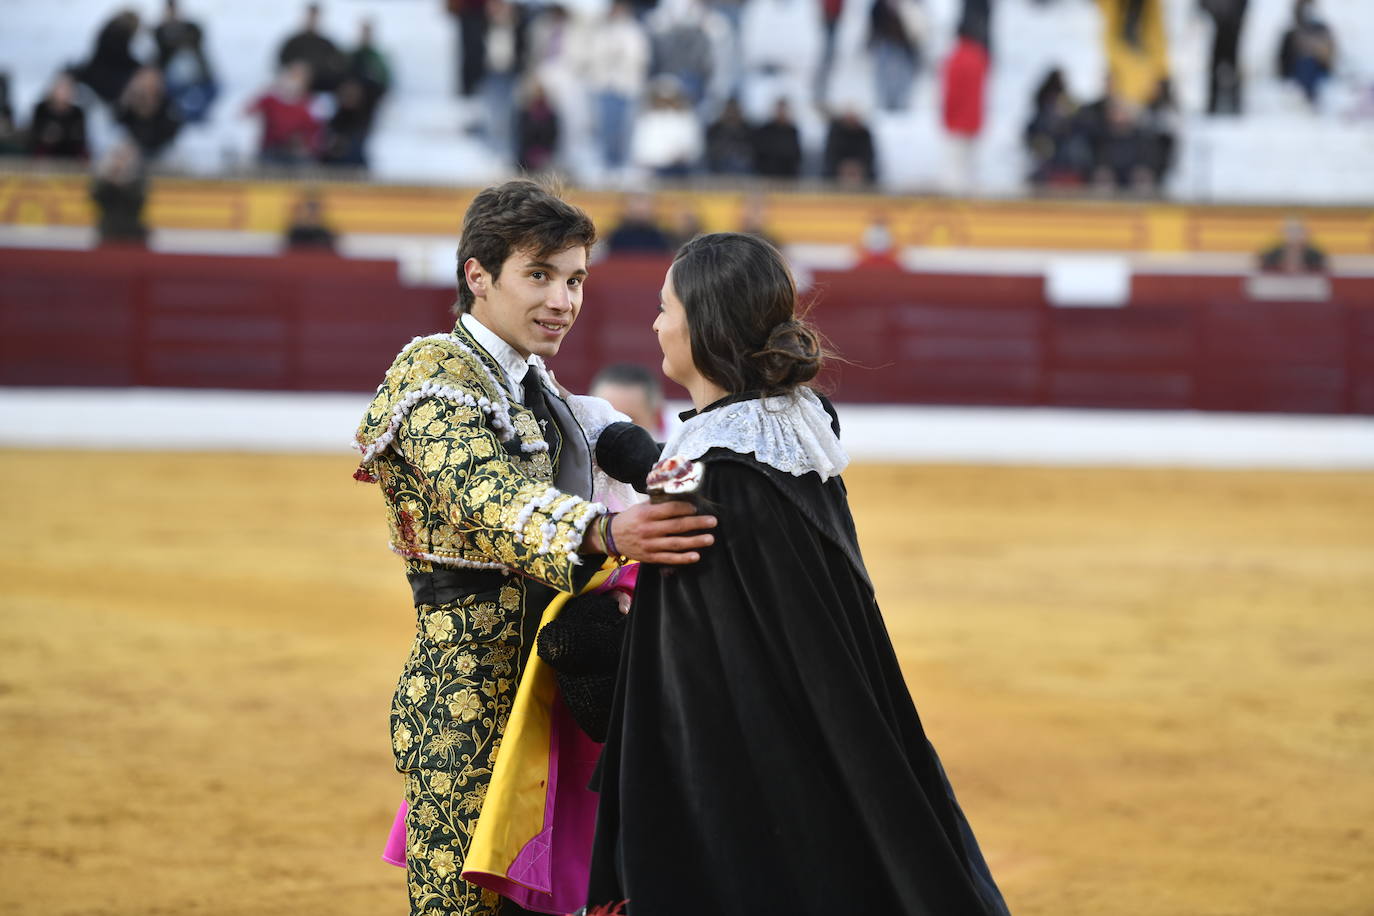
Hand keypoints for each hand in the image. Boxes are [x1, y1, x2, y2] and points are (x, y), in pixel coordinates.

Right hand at [583, 501, 715, 564]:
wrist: (611, 537)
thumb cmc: (630, 519)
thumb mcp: (641, 506)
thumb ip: (658, 503)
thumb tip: (679, 496)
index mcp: (646, 514)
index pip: (669, 510)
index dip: (685, 509)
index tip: (696, 508)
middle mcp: (648, 529)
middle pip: (677, 526)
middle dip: (697, 523)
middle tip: (712, 522)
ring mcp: (650, 545)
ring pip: (676, 543)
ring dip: (695, 541)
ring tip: (710, 539)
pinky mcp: (650, 557)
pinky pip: (669, 558)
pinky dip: (683, 558)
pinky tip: (696, 556)